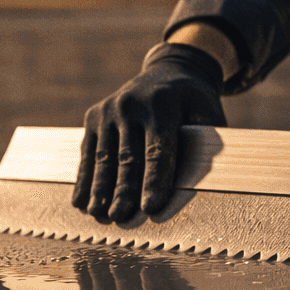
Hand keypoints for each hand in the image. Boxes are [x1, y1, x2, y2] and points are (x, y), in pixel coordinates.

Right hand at [73, 42, 226, 221]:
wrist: (167, 72)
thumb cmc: (194, 103)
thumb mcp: (208, 115)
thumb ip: (206, 145)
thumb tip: (201, 184)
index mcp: (163, 105)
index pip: (158, 150)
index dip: (155, 181)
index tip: (151, 208)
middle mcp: (132, 105)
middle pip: (128, 157)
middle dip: (123, 191)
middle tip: (121, 217)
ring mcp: (109, 110)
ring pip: (104, 157)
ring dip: (99, 190)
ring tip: (98, 215)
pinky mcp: (94, 116)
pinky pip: (88, 152)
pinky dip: (84, 178)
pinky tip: (80, 202)